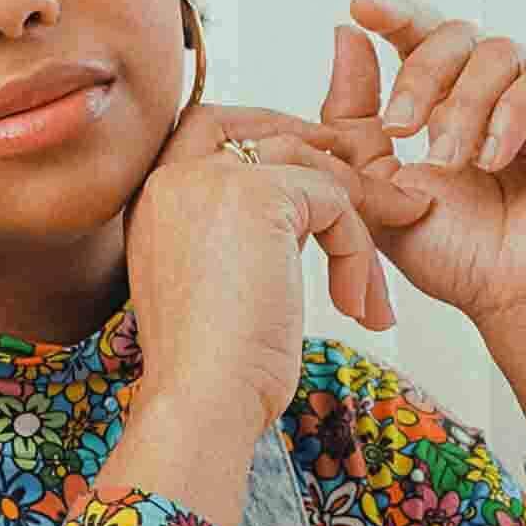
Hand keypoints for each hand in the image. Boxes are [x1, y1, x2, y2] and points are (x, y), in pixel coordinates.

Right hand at [105, 110, 398, 516]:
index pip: (208, 130)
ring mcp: (212, 181)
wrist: (201, 396)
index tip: (313, 168)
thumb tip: (299, 211)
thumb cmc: (210, 366)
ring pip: (310, 169)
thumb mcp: (212, 282)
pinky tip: (358, 303)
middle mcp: (174, 178)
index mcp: (153, 199)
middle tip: (372, 189)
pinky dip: (358, 253)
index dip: (267, 138)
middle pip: (263, 133)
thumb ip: (234, 235)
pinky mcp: (258, 197)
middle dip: (322, 155)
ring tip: (371, 284)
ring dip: (357, 220)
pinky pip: (336, 201)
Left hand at [304, 0, 525, 329]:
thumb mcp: (380, 184)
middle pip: (454, 35)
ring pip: (496, 51)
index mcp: (449, 99)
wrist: (520, 299)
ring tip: (454, 162)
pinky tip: (495, 158)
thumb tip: (346, 32)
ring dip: (463, 106)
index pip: (421, 36)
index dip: (393, 13)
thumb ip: (353, 116)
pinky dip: (509, 114)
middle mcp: (499, 88)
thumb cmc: (457, 255)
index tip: (361, 6)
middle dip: (419, 76)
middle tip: (401, 129)